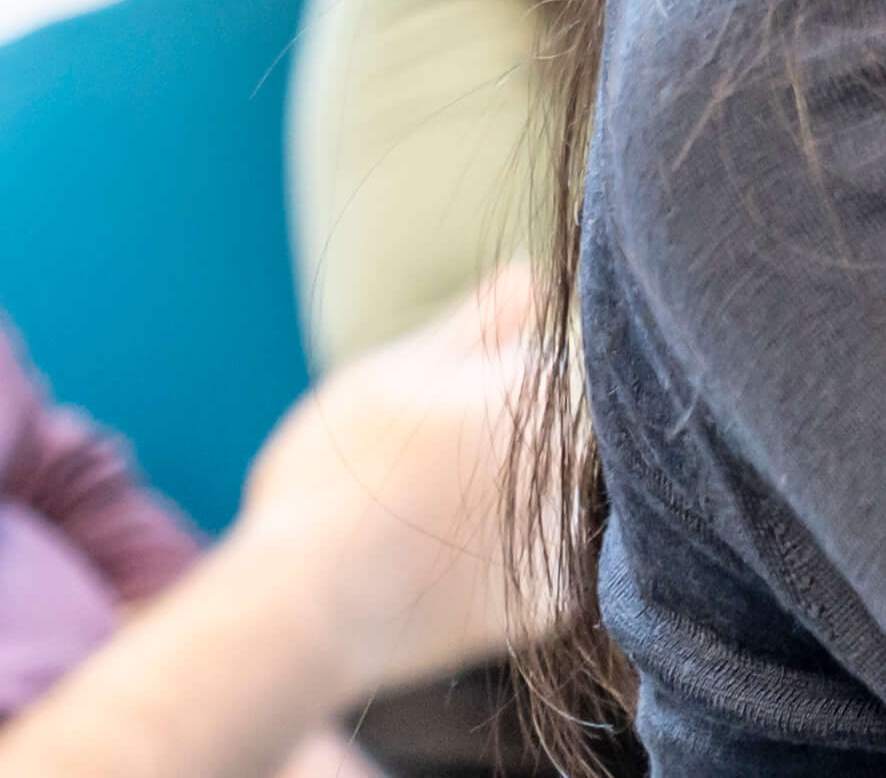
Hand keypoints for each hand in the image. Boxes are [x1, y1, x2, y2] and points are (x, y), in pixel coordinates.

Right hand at [226, 264, 540, 701]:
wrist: (300, 609)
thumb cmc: (333, 480)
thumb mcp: (392, 377)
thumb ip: (478, 325)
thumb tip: (538, 276)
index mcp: (546, 388)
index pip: (580, 364)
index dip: (529, 381)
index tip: (480, 404)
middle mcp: (578, 456)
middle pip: (585, 433)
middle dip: (540, 441)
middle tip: (449, 474)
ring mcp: (571, 533)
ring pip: (577, 499)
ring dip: (538, 502)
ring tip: (449, 524)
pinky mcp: (556, 603)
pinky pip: (558, 573)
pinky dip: (520, 570)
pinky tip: (457, 572)